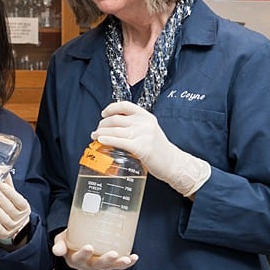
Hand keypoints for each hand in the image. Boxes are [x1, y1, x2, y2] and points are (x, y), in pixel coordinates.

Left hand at [0, 175, 30, 245]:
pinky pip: (0, 229)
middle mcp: (20, 218)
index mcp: (24, 208)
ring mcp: (13, 227)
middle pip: (10, 208)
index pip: (18, 200)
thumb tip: (2, 170)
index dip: (10, 193)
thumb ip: (7, 185)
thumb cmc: (13, 208)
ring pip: (4, 218)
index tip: (1, 185)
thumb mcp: (13, 197)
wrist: (16, 227)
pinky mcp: (5, 234)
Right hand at [52, 230, 137, 269]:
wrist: (74, 245)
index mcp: (75, 260)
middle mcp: (88, 265)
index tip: (89, 247)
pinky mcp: (108, 263)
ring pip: (110, 267)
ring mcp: (99, 265)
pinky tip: (134, 257)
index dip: (84, 254)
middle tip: (113, 254)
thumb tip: (56, 251)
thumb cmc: (68, 241)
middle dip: (106, 260)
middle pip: (98, 265)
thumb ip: (59, 245)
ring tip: (127, 259)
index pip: (79, 258)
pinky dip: (127, 263)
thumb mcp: (60, 241)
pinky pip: (118, 265)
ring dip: (119, 263)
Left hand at [92, 101, 210, 196]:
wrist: (173, 163)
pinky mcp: (140, 147)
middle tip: (97, 130)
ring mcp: (143, 135)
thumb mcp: (148, 131)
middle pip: (115, 119)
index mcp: (146, 116)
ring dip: (100, 133)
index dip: (111, 108)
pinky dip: (107, 140)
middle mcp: (144, 123)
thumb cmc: (158, 149)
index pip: (125, 105)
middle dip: (102, 125)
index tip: (103, 114)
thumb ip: (134, 126)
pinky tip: (101, 141)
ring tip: (95, 137)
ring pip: (114, 130)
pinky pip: (119, 141)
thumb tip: (111, 126)